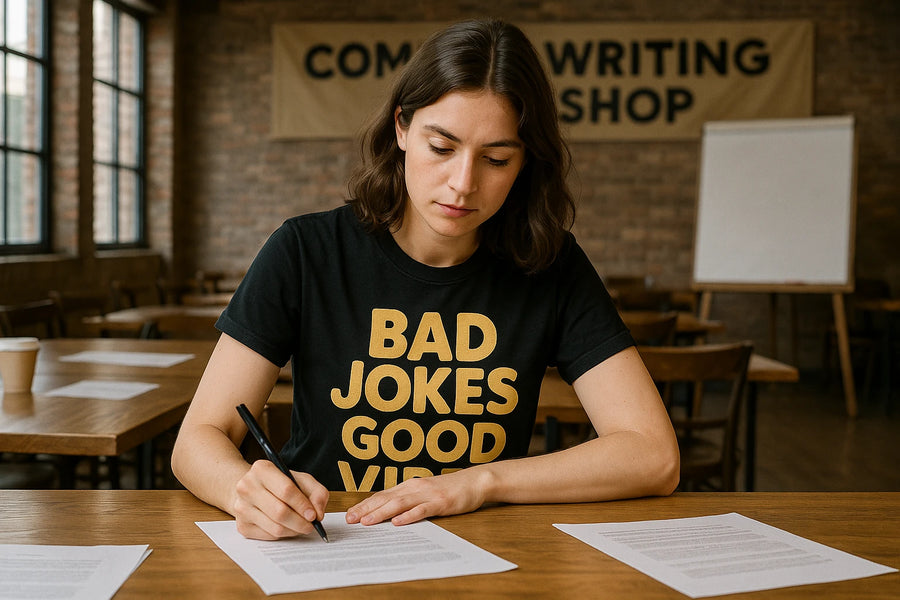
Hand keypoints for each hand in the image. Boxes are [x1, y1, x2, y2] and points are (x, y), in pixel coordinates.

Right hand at [232, 460, 328, 539]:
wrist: (252, 490)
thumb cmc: (280, 484)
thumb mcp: (301, 480)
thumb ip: (317, 493)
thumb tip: (318, 514)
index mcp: (262, 469)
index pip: (286, 490)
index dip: (302, 505)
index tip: (313, 515)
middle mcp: (247, 487)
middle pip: (280, 512)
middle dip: (300, 522)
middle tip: (310, 525)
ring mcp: (241, 507)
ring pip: (275, 527)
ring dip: (293, 530)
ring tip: (301, 526)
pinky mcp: (242, 525)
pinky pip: (269, 536)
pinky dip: (283, 535)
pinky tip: (287, 527)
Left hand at [345, 467, 492, 525]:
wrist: (474, 481)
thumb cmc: (449, 489)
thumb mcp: (425, 492)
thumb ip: (408, 500)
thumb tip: (387, 512)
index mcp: (409, 486)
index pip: (382, 495)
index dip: (364, 505)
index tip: (349, 514)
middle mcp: (415, 488)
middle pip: (386, 499)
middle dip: (366, 509)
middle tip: (350, 520)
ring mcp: (427, 495)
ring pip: (400, 504)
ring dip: (381, 513)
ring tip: (367, 522)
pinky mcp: (440, 502)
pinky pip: (422, 510)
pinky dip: (408, 516)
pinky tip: (398, 522)